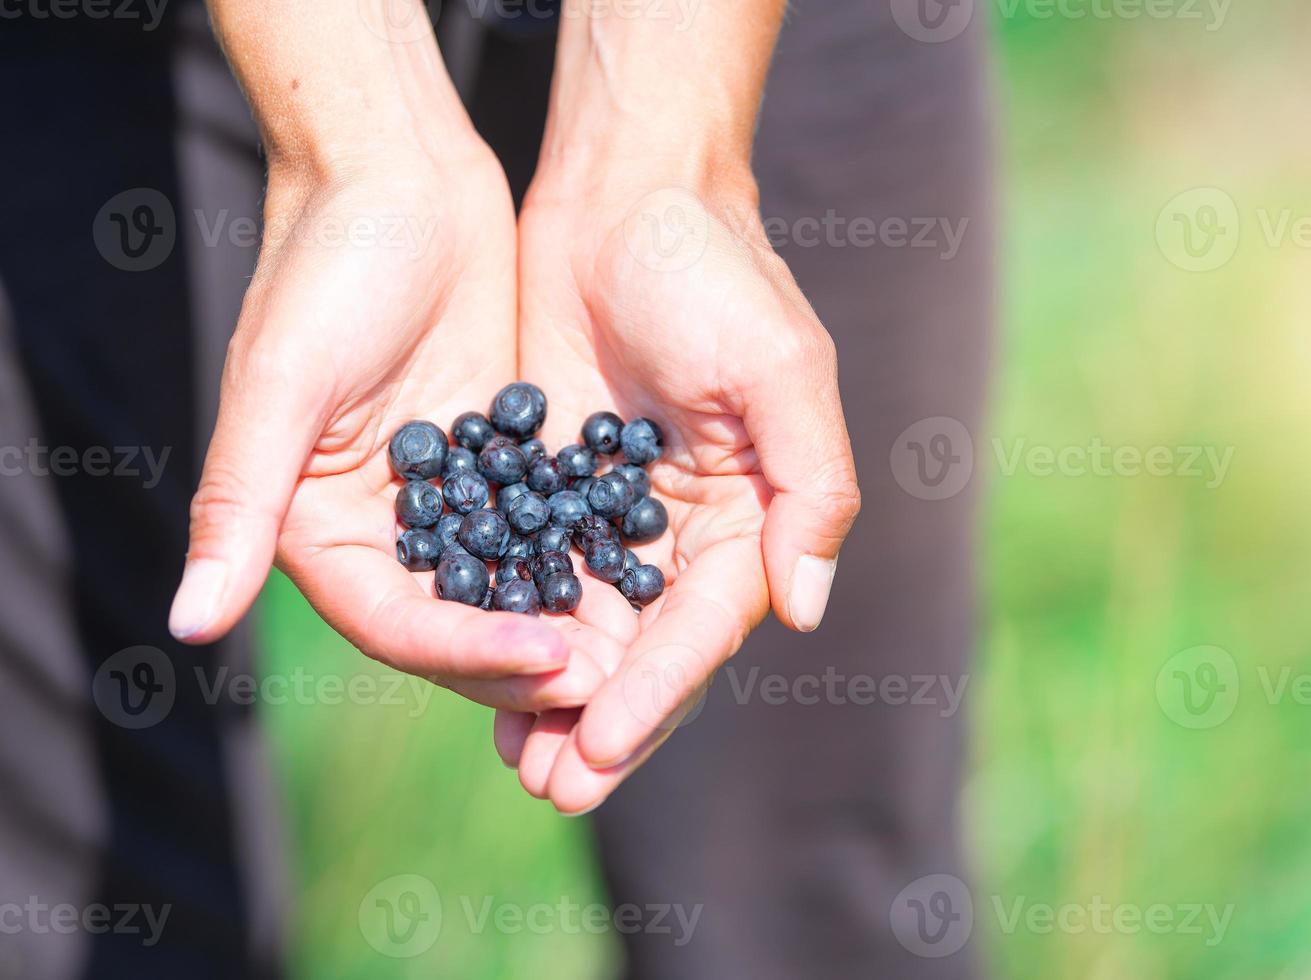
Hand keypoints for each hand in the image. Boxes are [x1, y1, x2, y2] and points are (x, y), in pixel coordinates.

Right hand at [168, 149, 614, 712]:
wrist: (397, 177)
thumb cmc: (325, 265)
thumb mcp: (281, 385)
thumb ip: (238, 505)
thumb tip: (187, 625)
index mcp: (317, 528)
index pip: (393, 623)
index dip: (464, 649)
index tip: (545, 656)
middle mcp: (381, 527)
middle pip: (455, 623)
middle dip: (524, 654)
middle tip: (608, 678)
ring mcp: (447, 497)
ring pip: (507, 588)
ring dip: (563, 621)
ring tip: (632, 650)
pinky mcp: (499, 460)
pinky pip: (545, 526)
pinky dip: (582, 557)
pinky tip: (639, 578)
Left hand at [500, 171, 860, 813]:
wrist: (625, 191)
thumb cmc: (714, 270)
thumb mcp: (781, 368)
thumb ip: (808, 488)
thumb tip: (806, 611)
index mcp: (750, 515)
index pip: (704, 625)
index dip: (657, 690)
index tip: (601, 745)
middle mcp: (687, 530)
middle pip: (648, 650)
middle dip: (605, 722)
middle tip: (555, 789)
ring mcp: (614, 512)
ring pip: (589, 629)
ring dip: (555, 700)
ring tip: (520, 766)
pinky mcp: (551, 485)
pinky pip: (531, 574)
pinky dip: (510, 628)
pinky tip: (478, 678)